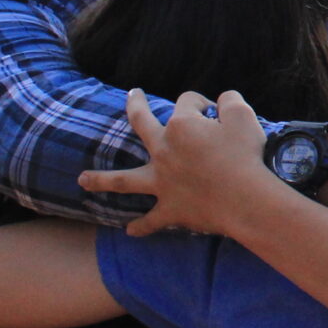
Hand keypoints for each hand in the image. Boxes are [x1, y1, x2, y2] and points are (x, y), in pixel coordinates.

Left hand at [85, 89, 281, 239]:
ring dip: (102, 179)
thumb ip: (230, 101)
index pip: (187, 102)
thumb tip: (222, 99)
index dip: (203, 104)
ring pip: (124, 180)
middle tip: (132, 96)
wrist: (245, 198)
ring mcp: (162, 181)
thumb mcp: (244, 117)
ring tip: (82, 180)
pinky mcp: (170, 208)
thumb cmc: (246, 156)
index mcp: (181, 125)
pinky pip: (151, 220)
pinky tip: (130, 230)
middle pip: (142, 123)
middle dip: (136, 106)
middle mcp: (163, 150)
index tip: (217, 111)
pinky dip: (141, 226)